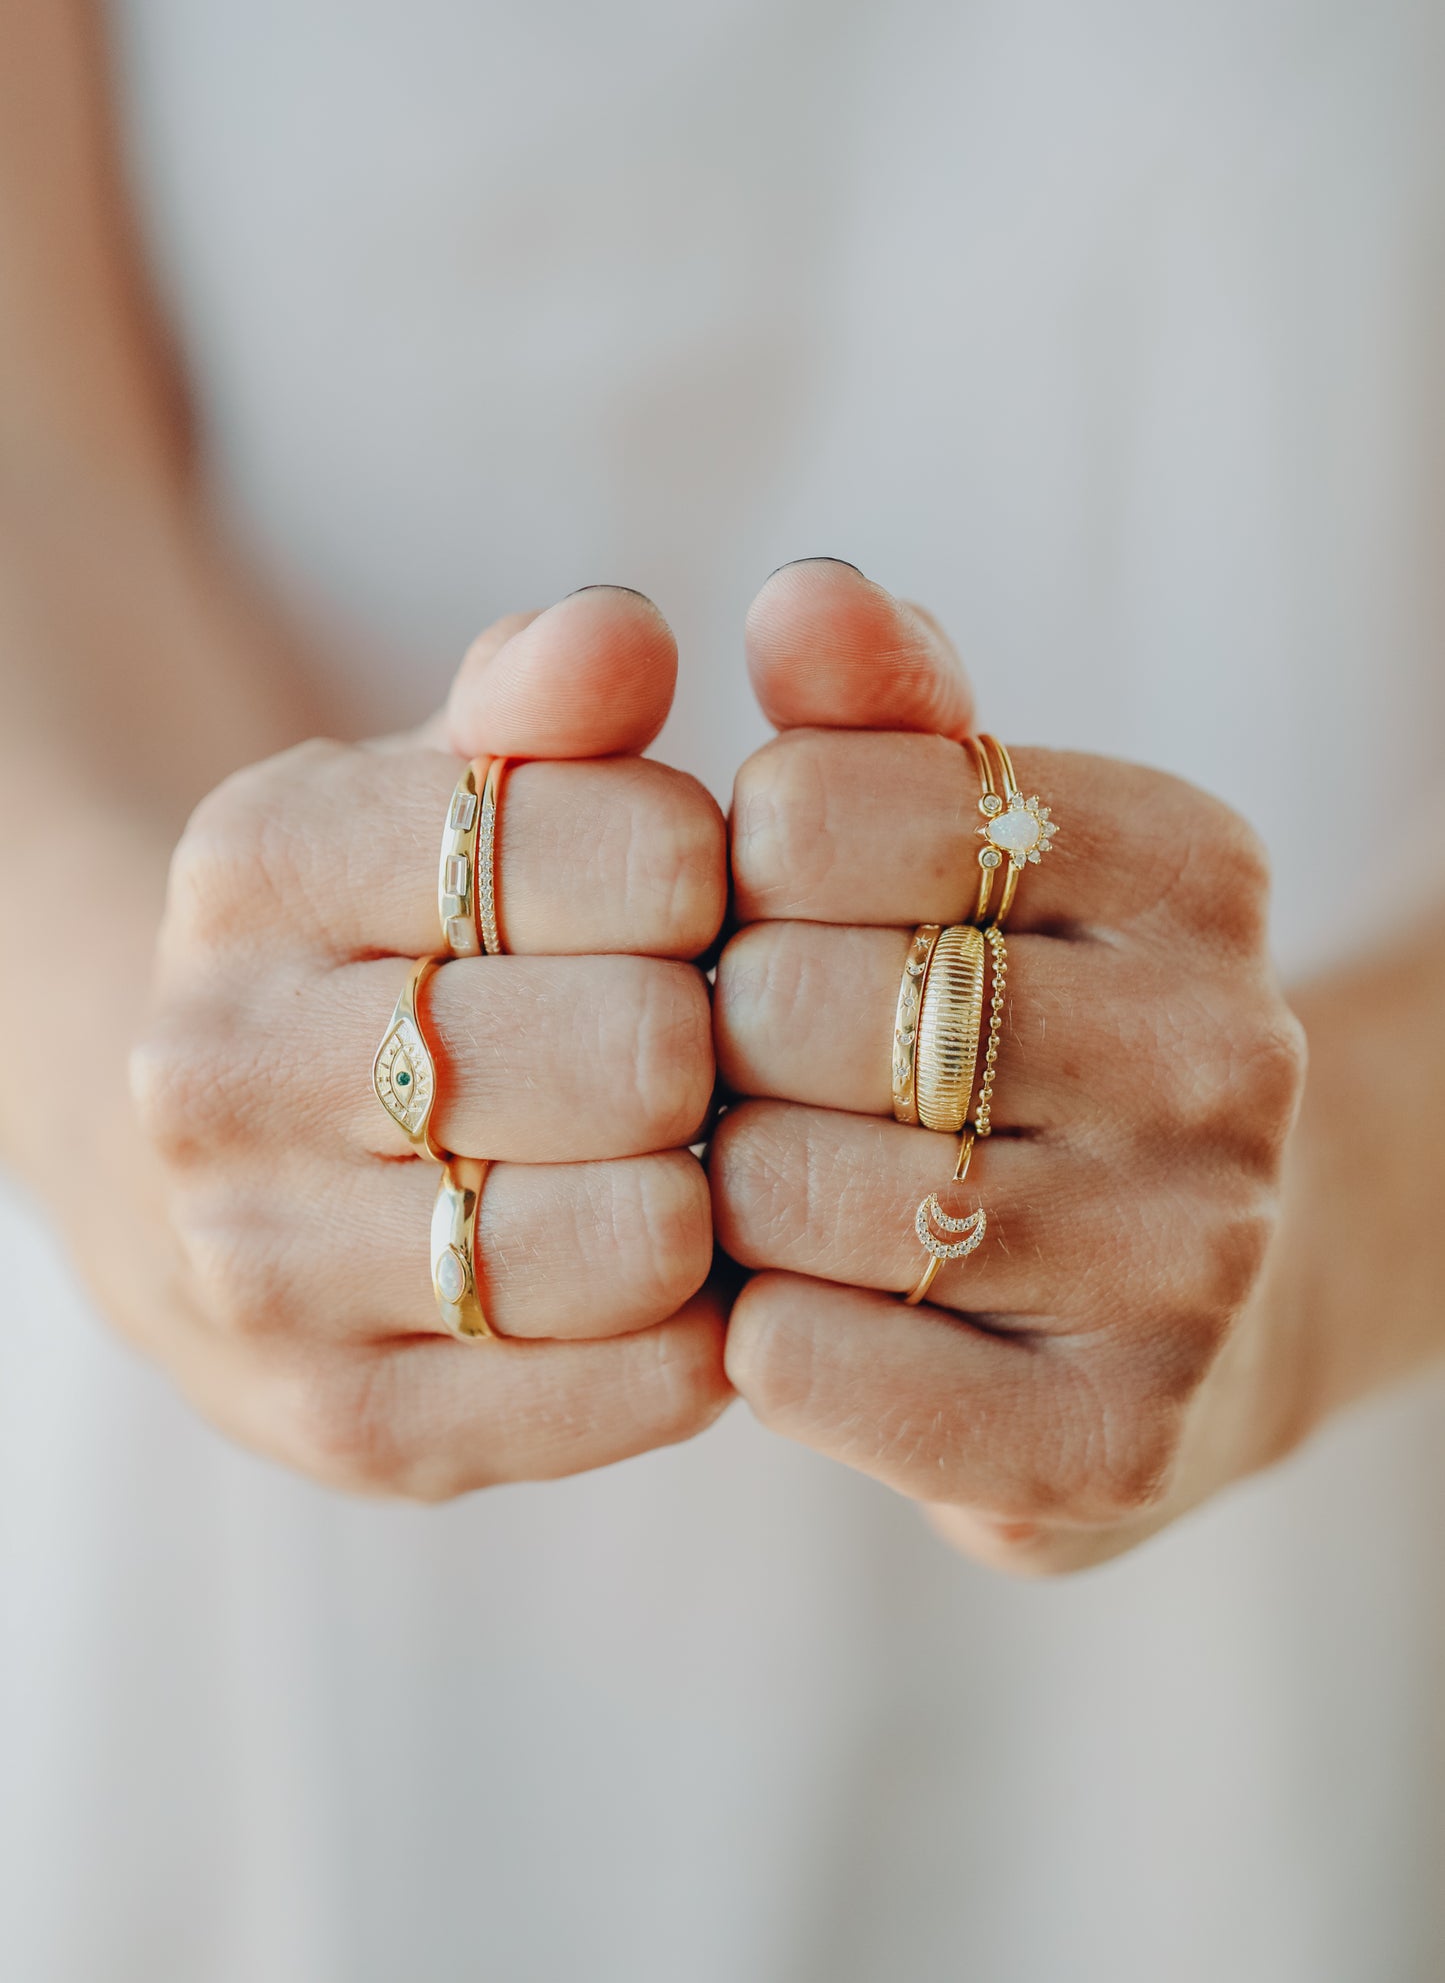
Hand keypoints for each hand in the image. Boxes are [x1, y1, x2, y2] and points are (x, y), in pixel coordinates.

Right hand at [126, 587, 730, 1495]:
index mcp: (255, 863)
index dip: (703, 868)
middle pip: (635, 1050)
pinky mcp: (349, 1426)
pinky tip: (681, 1270)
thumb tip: (630, 631)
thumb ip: (543, 692)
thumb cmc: (387, 943)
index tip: (688, 891)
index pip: (604, 842)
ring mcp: (267, 1266)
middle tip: (702, 1036)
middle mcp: (221, 1068)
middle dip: (715, 1035)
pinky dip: (705, 1327)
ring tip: (689, 1150)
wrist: (200, 1158)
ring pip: (635, 1236)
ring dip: (717, 1189)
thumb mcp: (438, 786)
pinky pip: (633, 1385)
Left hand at [711, 561, 1307, 1572]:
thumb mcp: (973, 849)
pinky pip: (822, 1365)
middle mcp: (1231, 1055)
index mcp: (1194, 867)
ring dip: (727, 1190)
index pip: (846, 805)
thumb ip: (885, 714)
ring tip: (748, 1183)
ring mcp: (1198, 1259)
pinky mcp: (1122, 1436)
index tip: (760, 900)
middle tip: (731, 1062)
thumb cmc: (1018, 1038)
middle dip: (724, 1035)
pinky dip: (753, 1332)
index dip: (743, 858)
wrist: (1184, 1301)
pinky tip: (774, 1307)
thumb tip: (805, 595)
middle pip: (815, 1004)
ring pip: (815, 1192)